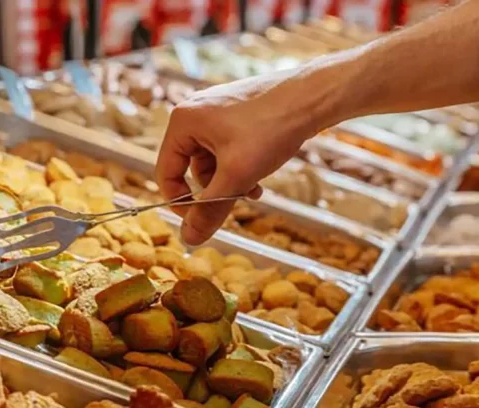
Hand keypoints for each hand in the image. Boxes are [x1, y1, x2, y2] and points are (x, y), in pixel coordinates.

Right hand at [155, 69, 325, 245]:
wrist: (312, 97)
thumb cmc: (271, 128)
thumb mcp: (237, 176)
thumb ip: (210, 209)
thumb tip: (189, 239)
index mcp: (183, 122)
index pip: (166, 172)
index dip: (181, 203)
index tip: (201, 221)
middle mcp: (194, 113)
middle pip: (190, 169)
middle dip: (214, 190)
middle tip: (236, 202)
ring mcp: (216, 112)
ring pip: (212, 162)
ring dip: (230, 181)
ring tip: (253, 188)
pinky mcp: (236, 115)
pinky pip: (227, 150)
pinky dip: (240, 168)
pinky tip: (259, 178)